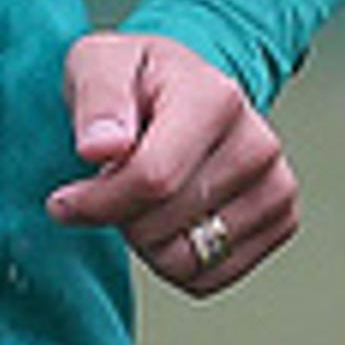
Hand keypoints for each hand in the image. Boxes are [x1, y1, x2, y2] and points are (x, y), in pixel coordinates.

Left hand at [44, 32, 297, 297]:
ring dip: (145, 242)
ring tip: (144, 199)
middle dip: (118, 217)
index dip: (97, 202)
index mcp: (215, 97)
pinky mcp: (280, 221)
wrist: (179, 89)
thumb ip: (96, 101)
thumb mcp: (97, 66)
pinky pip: (210, 279)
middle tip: (113, 184)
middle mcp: (258, 143)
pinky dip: (175, 261)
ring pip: (186, 261)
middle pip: (162, 225)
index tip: (64, 201)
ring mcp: (276, 185)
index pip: (151, 180)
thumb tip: (101, 147)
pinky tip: (170, 219)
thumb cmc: (134, 79)